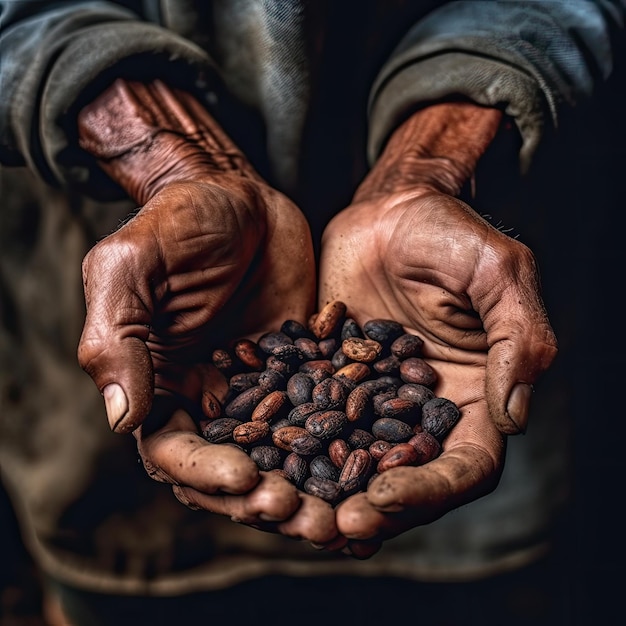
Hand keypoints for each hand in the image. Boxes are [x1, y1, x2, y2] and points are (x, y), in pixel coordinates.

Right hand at [75, 79, 338, 546]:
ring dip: (311, 490)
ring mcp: (260, 391)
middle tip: (309, 516)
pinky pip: (323, 418)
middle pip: (233, 469)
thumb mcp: (131, 267)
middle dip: (267, 499)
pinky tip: (378, 469)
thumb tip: (122, 418)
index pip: (174, 451)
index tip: (248, 478)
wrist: (238, 195)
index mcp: (160, 385)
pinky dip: (346, 448)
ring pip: (283, 456)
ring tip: (347, 514)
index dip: (207, 473)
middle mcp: (209, 399)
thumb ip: (117, 338)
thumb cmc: (177, 223)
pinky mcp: (303, 373)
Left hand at [318, 103, 557, 555]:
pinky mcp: (329, 382)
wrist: (391, 210)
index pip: (464, 466)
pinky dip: (289, 449)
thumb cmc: (452, 235)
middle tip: (335, 526)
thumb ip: (517, 339)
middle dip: (373, 507)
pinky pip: (310, 422)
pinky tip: (260, 462)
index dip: (431, 489)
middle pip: (405, 478)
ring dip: (325, 493)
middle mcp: (422, 412)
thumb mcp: (497, 275)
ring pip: (352, 462)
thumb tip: (514, 417)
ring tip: (291, 509)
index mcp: (474, 399)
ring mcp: (372, 401)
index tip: (387, 497)